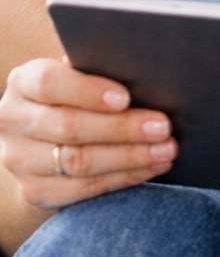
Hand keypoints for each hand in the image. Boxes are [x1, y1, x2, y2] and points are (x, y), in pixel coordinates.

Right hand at [0, 57, 176, 209]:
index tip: (126, 97)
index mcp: (24, 82)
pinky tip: (154, 167)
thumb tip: (144, 65)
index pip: (50, 83)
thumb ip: (100, 68)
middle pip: (70, 127)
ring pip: (78, 161)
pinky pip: (83, 189)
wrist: (43, 136)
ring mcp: (19, 160)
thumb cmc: (79, 91)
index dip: (88, 91)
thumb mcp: (81, 72)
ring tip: (167, 149)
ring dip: (130, 157)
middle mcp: (13, 120)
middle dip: (122, 128)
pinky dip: (124, 178)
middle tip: (164, 127)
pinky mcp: (34, 191)